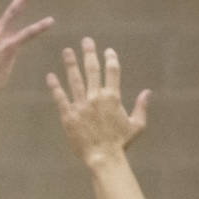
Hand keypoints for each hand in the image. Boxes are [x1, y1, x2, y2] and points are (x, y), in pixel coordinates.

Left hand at [47, 37, 149, 163]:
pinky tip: (50, 76)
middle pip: (92, 70)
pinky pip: (60, 98)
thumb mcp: (137, 126)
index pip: (112, 71)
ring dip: (71, 64)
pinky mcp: (69, 116)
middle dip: (89, 53)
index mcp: (112, 97)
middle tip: (86, 41)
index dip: (110, 58)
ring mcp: (81, 106)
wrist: (103, 158)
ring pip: (75, 80)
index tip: (107, 51)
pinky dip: (55, 87)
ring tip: (67, 51)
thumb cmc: (121, 144)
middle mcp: (96, 98)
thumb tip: (148, 92)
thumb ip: (141, 107)